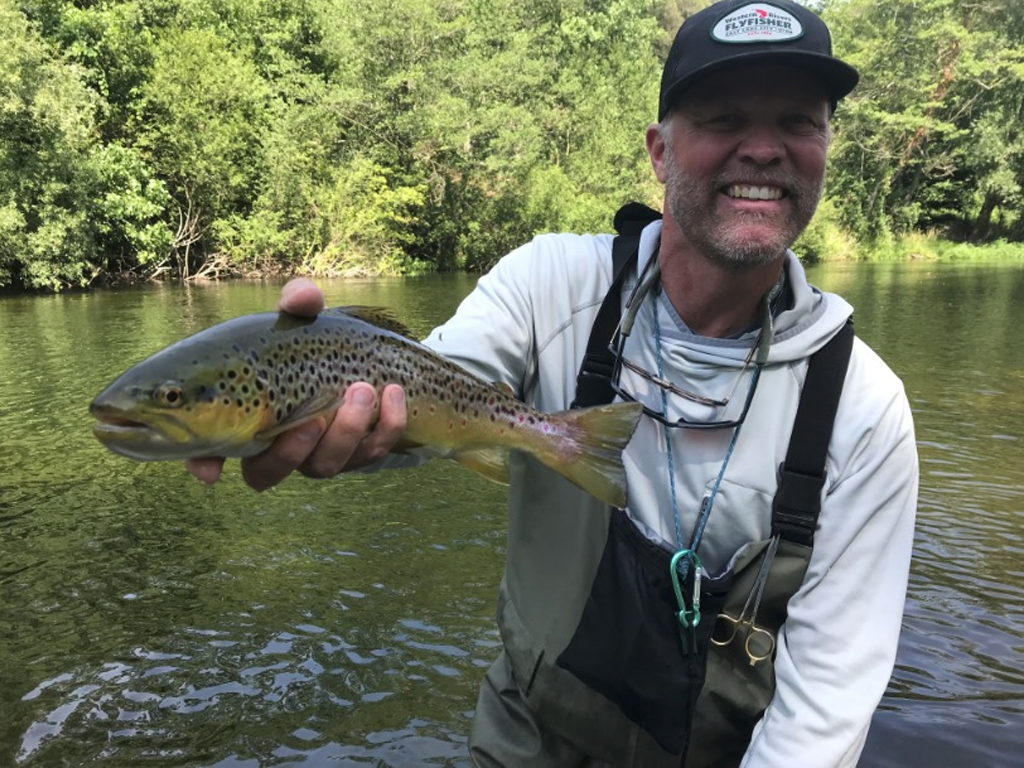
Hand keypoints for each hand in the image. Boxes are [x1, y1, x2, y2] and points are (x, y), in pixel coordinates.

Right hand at [185, 278, 408, 489]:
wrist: (376, 360)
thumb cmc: (321, 340)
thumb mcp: (306, 317)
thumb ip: (299, 302)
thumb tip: (302, 299)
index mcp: (246, 413)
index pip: (208, 449)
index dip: (201, 461)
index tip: (208, 471)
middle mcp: (276, 444)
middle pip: (267, 472)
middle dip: (291, 449)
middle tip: (315, 416)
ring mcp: (318, 454)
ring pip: (323, 466)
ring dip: (345, 432)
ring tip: (363, 390)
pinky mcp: (359, 454)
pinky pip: (372, 452)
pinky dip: (386, 425)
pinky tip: (395, 392)